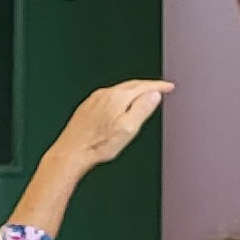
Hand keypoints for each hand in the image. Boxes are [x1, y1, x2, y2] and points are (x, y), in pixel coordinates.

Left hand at [44, 80, 169, 176]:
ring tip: (144, 97)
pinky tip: (121, 106)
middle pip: (131, 85)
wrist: (70, 153)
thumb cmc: (96, 145)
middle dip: (147, 87)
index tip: (169, 87)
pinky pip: (108, 97)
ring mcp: (93, 100)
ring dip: (134, 92)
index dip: (159, 86)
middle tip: (160, 89)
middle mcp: (103, 95)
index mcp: (116, 97)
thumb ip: (142, 109)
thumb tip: (154, 94)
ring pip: (119, 90)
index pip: (143, 86)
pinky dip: (120, 98)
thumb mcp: (128, 128)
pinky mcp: (86, 108)